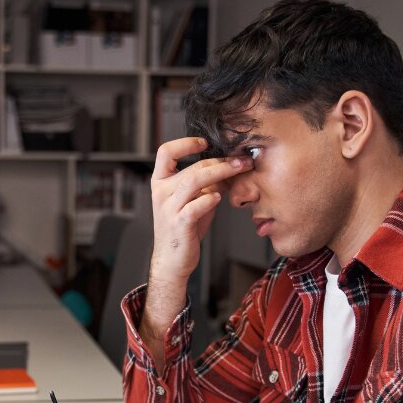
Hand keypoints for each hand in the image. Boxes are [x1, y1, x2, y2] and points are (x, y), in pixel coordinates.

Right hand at [149, 137, 251, 282]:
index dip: (186, 143)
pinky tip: (220, 197)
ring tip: (238, 170)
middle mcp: (161, 193)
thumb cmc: (184, 229)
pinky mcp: (179, 225)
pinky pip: (195, 206)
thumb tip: (232, 165)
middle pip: (192, 167)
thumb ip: (207, 183)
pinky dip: (210, 199)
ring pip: (194, 181)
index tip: (206, 143)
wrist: (172, 260)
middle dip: (220, 161)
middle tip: (242, 160)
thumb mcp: (193, 200)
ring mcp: (169, 209)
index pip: (166, 152)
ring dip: (220, 173)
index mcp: (161, 183)